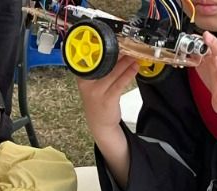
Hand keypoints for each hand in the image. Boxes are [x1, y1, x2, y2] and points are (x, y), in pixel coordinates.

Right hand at [76, 57, 136, 185]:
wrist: (100, 123)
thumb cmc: (98, 101)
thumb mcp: (92, 84)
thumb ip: (99, 70)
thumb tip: (115, 52)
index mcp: (82, 77)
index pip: (91, 59)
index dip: (102, 49)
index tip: (113, 40)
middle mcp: (88, 84)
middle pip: (104, 64)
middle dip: (118, 54)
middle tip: (127, 45)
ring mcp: (97, 92)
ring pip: (113, 72)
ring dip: (126, 62)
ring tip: (134, 55)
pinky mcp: (108, 99)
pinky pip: (120, 84)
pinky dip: (129, 74)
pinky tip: (135, 68)